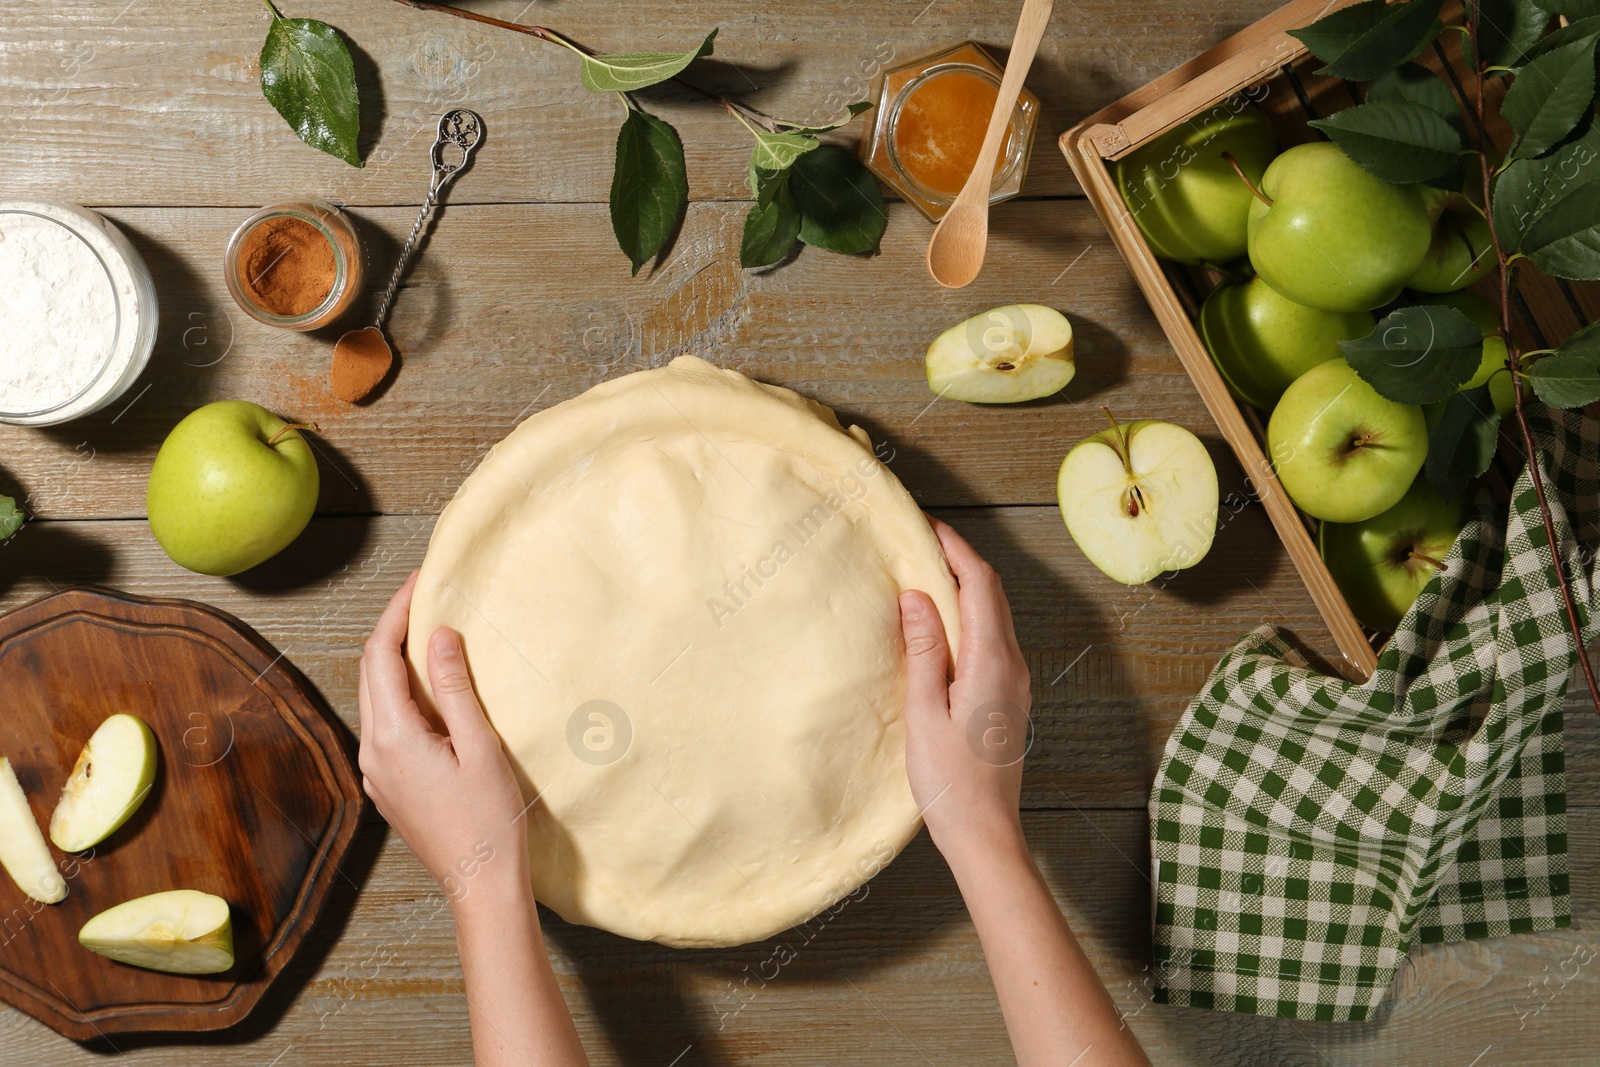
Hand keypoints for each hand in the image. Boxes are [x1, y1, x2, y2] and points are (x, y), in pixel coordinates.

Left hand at [359, 570, 530, 907]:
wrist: (481, 883)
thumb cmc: (490, 821)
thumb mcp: (481, 746)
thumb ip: (455, 688)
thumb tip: (439, 636)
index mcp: (393, 737)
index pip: (380, 655)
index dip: (397, 612)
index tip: (419, 581)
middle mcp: (373, 752)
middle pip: (370, 672)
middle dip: (393, 629)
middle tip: (426, 598)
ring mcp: (376, 772)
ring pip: (375, 698)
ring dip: (396, 661)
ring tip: (432, 634)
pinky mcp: (388, 785)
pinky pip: (386, 724)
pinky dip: (401, 693)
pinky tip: (431, 689)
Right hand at [900, 518, 1031, 864]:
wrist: (985, 833)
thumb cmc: (950, 780)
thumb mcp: (924, 711)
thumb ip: (923, 650)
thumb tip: (917, 595)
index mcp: (993, 662)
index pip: (979, 584)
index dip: (955, 548)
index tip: (926, 526)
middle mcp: (1012, 665)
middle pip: (991, 594)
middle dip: (959, 560)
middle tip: (921, 541)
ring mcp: (1014, 682)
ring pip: (993, 616)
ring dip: (963, 588)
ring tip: (925, 573)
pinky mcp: (1007, 698)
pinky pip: (990, 639)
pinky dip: (967, 616)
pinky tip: (940, 623)